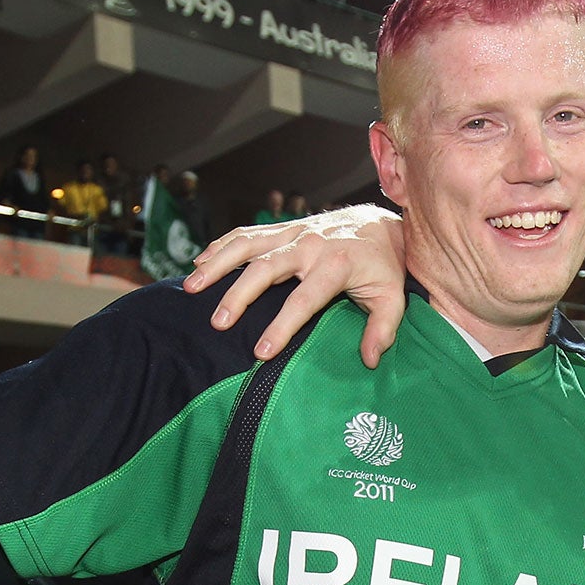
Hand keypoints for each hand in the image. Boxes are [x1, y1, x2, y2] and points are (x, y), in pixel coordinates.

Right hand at [183, 206, 406, 366]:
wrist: (381, 224)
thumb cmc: (384, 267)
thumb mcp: (393, 298)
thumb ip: (383, 329)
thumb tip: (369, 360)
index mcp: (336, 265)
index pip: (303, 300)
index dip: (282, 327)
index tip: (261, 352)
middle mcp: (310, 245)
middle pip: (266, 268)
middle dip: (238, 295)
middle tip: (218, 323)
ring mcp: (293, 233)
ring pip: (248, 244)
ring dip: (217, 264)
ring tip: (191, 287)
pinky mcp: (283, 228)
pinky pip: (246, 233)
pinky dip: (220, 245)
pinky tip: (199, 262)